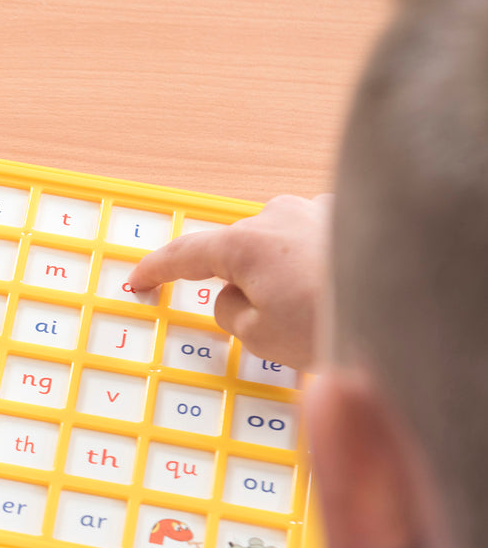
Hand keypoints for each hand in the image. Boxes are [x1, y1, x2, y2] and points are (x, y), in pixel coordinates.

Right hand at [129, 195, 330, 370]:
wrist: (412, 306)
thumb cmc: (339, 320)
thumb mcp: (260, 336)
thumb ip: (229, 312)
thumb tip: (234, 297)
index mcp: (245, 243)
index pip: (183, 255)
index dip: (154, 271)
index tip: (135, 280)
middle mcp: (277, 215)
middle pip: (234, 256)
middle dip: (240, 290)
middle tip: (269, 330)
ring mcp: (314, 211)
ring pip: (274, 252)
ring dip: (280, 281)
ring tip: (313, 316)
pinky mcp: (346, 217)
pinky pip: (307, 246)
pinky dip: (309, 270)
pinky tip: (332, 295)